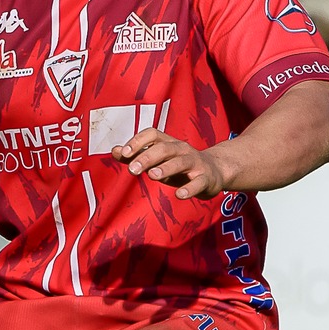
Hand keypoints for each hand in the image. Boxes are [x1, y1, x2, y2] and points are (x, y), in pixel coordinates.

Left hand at [114, 129, 228, 199]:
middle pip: (164, 148)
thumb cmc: (178, 167)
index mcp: (168, 143)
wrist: (214, 172)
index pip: (152, 134)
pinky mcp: (206, 178)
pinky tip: (179, 195)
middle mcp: (182, 150)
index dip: (138, 141)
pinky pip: (198, 182)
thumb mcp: (157, 161)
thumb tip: (114, 150)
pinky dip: (189, 188)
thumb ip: (135, 156)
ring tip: (152, 175)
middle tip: (132, 169)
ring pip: (181, 162)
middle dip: (147, 157)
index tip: (124, 154)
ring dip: (166, 168)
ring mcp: (195, 163)